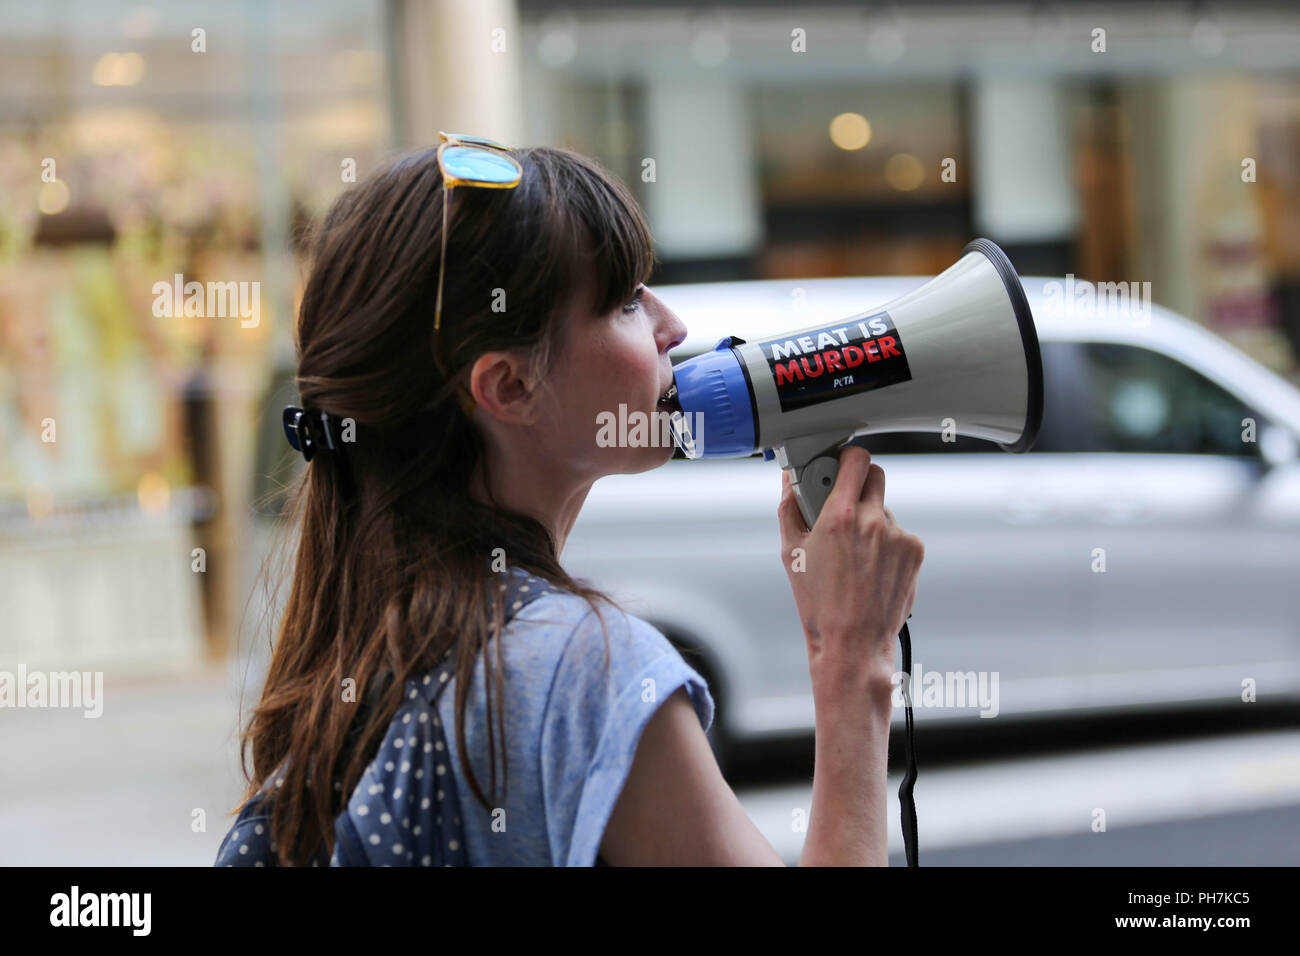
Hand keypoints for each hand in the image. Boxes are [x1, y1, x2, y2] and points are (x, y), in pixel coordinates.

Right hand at [777, 444, 924, 682]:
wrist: (853, 642)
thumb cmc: (818, 602)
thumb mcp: (791, 552)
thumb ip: (789, 507)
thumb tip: (790, 478)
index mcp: (840, 516)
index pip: (856, 459)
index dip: (847, 457)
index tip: (838, 465)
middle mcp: (873, 521)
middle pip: (875, 476)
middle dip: (858, 484)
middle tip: (842, 505)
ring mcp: (898, 536)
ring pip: (885, 508)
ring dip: (870, 519)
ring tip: (853, 554)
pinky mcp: (915, 551)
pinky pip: (899, 533)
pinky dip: (886, 543)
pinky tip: (870, 567)